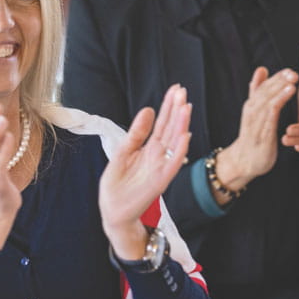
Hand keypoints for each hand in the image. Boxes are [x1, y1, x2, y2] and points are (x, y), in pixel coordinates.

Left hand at [99, 85, 191, 259]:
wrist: (112, 210)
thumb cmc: (118, 184)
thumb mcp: (123, 152)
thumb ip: (136, 133)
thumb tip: (148, 109)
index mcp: (150, 147)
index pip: (163, 122)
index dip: (169, 106)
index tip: (176, 89)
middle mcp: (159, 155)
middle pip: (171, 128)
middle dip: (177, 110)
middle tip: (182, 92)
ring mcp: (161, 167)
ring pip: (174, 142)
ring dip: (181, 125)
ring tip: (186, 107)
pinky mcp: (160, 181)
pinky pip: (173, 164)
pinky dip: (180, 150)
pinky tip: (185, 135)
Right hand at [218, 66, 298, 192]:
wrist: (244, 162)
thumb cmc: (253, 135)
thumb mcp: (254, 111)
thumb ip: (257, 91)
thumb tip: (261, 69)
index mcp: (252, 105)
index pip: (264, 87)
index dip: (277, 78)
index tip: (290, 70)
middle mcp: (252, 110)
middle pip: (266, 91)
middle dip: (279, 80)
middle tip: (294, 72)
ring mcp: (255, 122)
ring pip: (267, 100)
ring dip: (280, 89)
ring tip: (293, 80)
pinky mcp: (262, 133)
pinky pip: (270, 115)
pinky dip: (279, 103)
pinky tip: (288, 97)